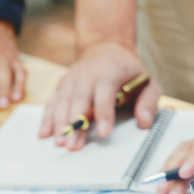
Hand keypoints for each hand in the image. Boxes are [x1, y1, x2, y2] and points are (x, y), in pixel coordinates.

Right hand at [39, 41, 159, 148]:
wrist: (106, 48)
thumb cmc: (128, 71)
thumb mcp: (148, 82)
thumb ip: (149, 102)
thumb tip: (145, 122)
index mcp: (110, 71)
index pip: (105, 92)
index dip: (103, 112)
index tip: (104, 132)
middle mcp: (87, 74)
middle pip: (79, 99)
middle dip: (75, 124)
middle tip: (74, 145)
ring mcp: (72, 79)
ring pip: (63, 101)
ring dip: (59, 123)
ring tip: (60, 143)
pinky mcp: (63, 85)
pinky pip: (53, 101)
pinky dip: (47, 118)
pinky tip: (44, 134)